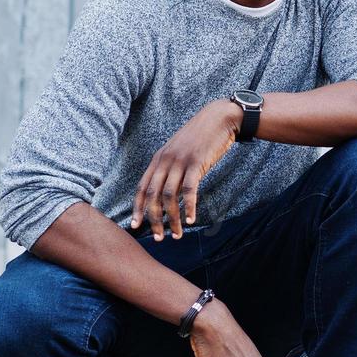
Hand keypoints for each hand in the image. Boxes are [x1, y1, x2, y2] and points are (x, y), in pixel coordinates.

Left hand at [131, 99, 241, 239]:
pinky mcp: (196, 162)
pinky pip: (189, 189)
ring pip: (169, 196)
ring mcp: (180, 161)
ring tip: (177, 234)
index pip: (142, 187)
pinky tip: (192, 220)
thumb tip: (168, 189)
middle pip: (152, 195)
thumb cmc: (202, 136)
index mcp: (159, 159)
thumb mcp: (180, 150)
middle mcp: (165, 160)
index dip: (137, 208)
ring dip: (172, 218)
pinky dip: (189, 207)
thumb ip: (172, 167)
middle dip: (153, 219)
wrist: (220, 117)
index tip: (136, 226)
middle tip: (158, 238)